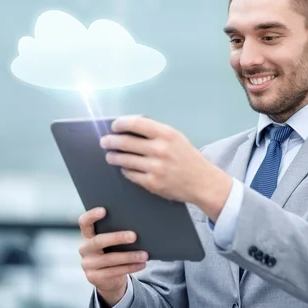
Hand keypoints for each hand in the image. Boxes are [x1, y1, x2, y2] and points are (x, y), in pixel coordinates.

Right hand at [78, 207, 147, 307]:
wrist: (108, 278)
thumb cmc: (113, 251)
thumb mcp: (111, 242)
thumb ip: (117, 231)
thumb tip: (139, 223)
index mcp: (87, 235)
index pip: (84, 222)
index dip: (92, 215)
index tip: (104, 210)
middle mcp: (84, 249)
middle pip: (98, 241)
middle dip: (117, 238)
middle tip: (134, 236)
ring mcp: (87, 264)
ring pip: (110, 259)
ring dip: (129, 256)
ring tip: (144, 254)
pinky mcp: (94, 277)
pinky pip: (115, 271)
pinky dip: (131, 267)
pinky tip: (142, 264)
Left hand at [99, 116, 231, 219]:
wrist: (202, 182)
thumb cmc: (188, 157)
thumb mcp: (176, 138)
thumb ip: (155, 132)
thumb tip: (130, 127)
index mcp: (166, 134)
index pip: (136, 124)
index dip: (120, 124)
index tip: (114, 126)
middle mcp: (160, 150)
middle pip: (125, 142)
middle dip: (111, 141)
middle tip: (104, 141)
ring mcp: (155, 168)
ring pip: (124, 159)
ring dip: (113, 157)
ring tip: (110, 156)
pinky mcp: (152, 183)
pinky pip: (130, 174)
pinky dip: (125, 169)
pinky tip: (125, 167)